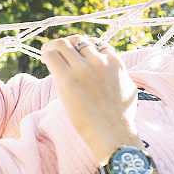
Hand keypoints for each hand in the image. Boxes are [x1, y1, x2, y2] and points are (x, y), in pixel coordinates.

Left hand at [40, 35, 142, 162]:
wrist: (114, 133)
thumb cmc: (122, 116)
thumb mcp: (129, 88)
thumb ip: (121, 75)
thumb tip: (118, 73)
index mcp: (115, 62)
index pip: (95, 43)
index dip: (82, 47)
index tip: (75, 54)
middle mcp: (99, 61)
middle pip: (78, 40)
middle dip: (67, 44)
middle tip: (59, 53)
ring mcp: (84, 69)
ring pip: (63, 44)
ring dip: (53, 47)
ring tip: (48, 54)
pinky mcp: (68, 79)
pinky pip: (52, 56)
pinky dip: (47, 54)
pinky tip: (45, 60)